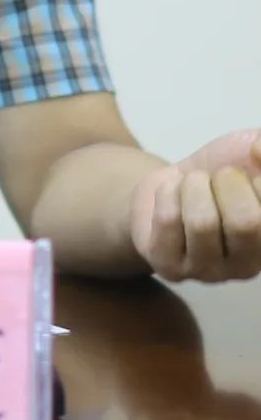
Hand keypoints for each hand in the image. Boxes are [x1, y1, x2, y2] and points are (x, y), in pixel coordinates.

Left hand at [129, 130, 260, 281]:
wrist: (169, 186)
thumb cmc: (219, 174)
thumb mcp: (250, 150)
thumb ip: (260, 146)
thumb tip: (257, 149)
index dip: (258, 180)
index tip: (249, 168)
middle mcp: (250, 266)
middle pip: (246, 223)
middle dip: (227, 182)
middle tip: (218, 177)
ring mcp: (209, 273)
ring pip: (203, 223)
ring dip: (193, 186)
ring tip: (192, 184)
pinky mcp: (170, 267)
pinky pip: (168, 221)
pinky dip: (168, 193)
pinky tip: (171, 195)